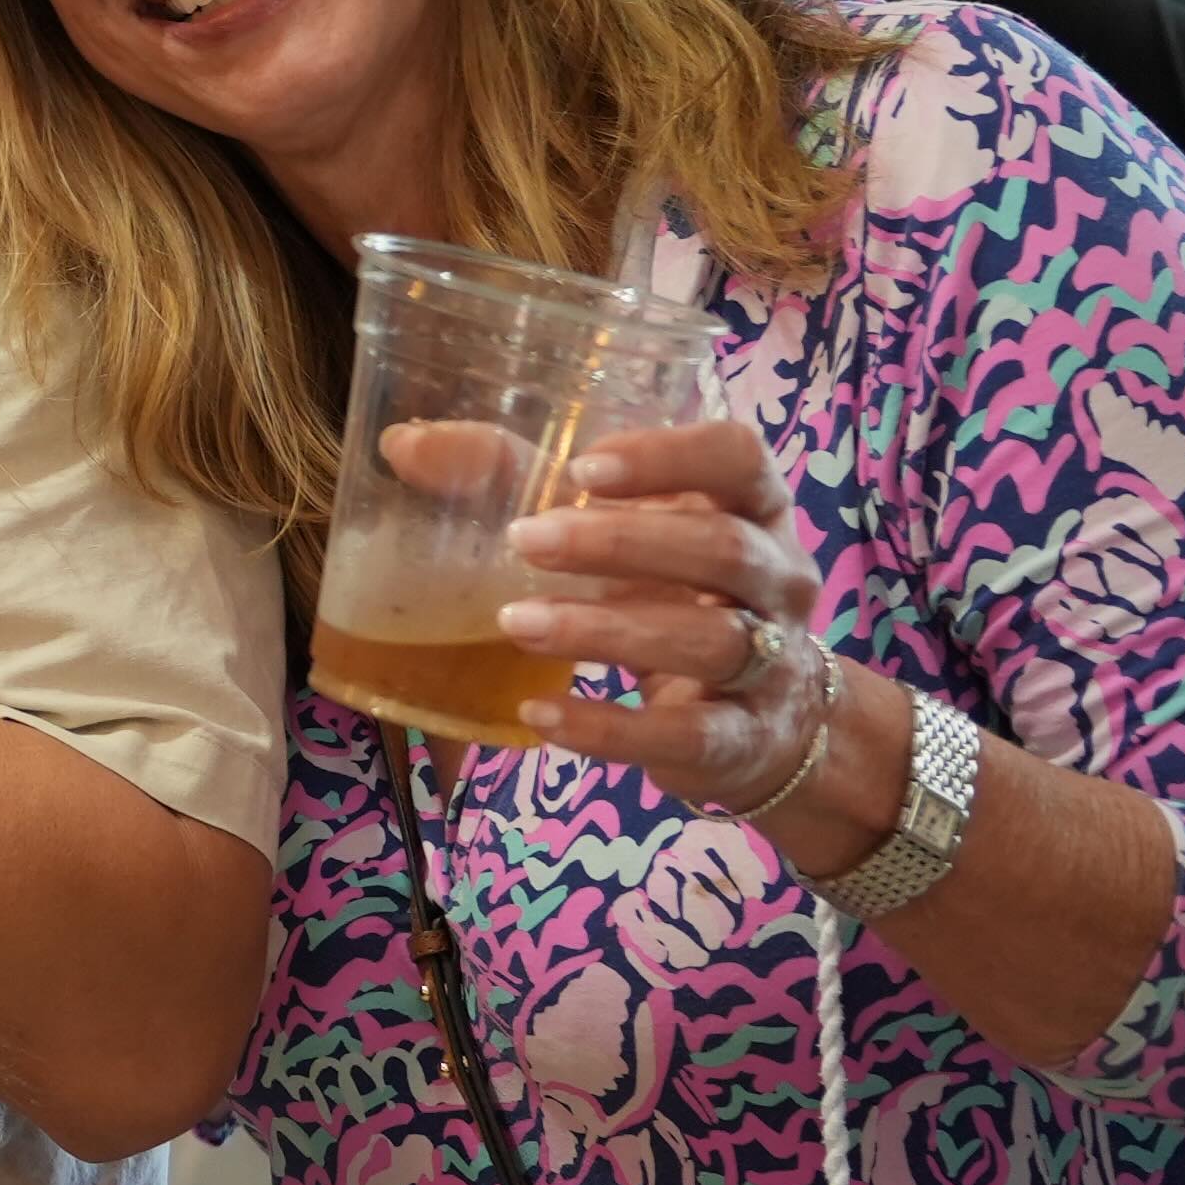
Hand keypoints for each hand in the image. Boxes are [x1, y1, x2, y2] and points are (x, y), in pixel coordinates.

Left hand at [498, 411, 848, 821]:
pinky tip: (539, 714)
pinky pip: (684, 735)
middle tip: (524, 541)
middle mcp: (779, 579)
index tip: (582, 470)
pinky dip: (610, 728)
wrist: (768, 725)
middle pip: (721, 550)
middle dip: (620, 543)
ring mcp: (773, 664)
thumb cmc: (673, 594)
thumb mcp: (616, 530)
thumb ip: (519, 477)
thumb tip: (405, 444)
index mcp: (754, 506)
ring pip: (709, 640)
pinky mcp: (742, 739)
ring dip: (607, 631)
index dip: (669, 457)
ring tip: (517, 622)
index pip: (739, 458)